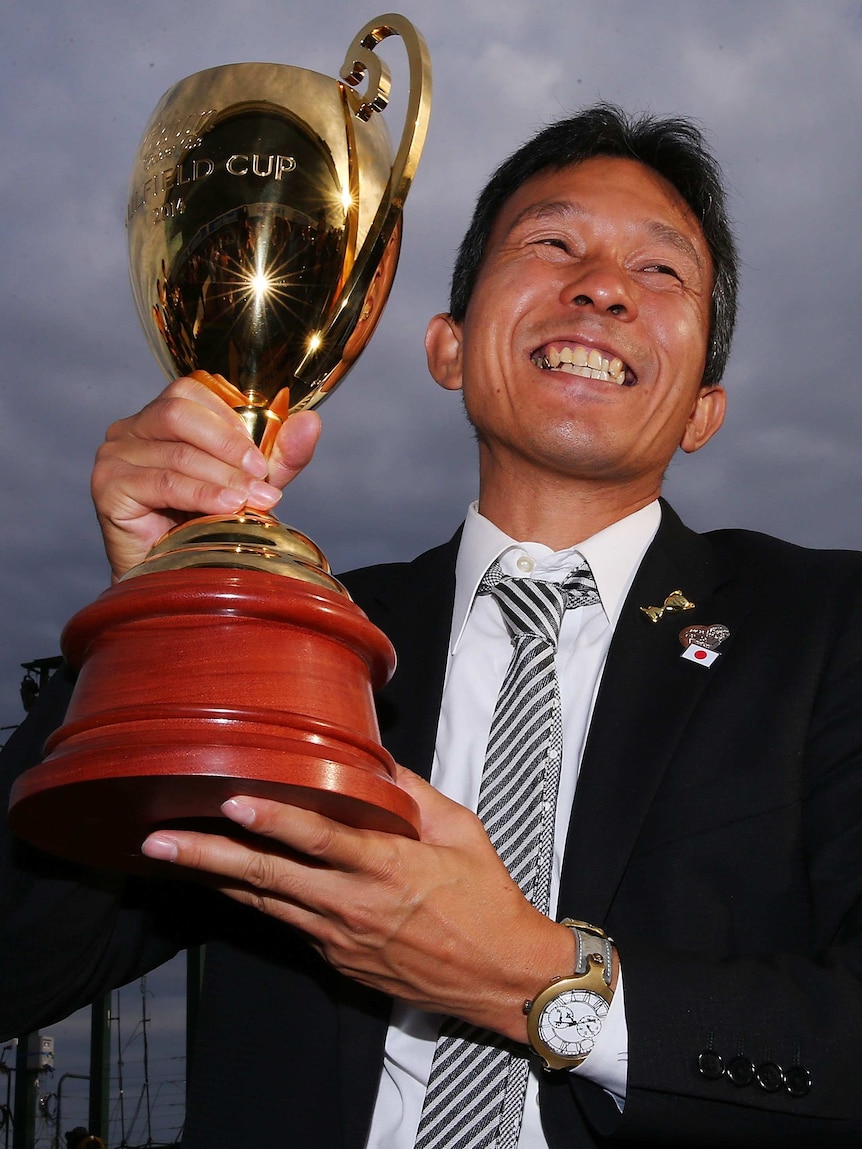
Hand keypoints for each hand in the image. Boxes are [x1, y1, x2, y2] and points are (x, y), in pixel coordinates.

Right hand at [91, 371, 320, 581]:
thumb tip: (311, 422)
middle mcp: (131, 429)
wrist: (169, 576)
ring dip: (222, 477)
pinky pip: (162, 482)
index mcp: (160, 417)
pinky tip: (225, 508)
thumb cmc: (203, 525)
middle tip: (261, 476)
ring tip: (252, 500)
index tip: (262, 456)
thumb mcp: (250, 483)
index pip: (193, 391)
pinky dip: (200, 494)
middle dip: (229, 445)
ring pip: (176, 451)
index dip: (232, 419)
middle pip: (180, 412)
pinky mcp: (108, 487)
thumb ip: (279, 454)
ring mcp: (114, 455)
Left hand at [141, 769, 572, 1040]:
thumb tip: (378, 760)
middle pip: (269, 876)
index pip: (322, 839)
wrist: (498, 975)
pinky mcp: (335, 958)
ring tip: (169, 855)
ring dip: (215, 877)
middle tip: (160, 840)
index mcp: (389, 868)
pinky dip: (251, 899)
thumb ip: (416, 793)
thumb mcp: (462, 831)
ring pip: (265, 902)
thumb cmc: (485, 899)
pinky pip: (284, 922)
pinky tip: (223, 880)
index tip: (235, 802)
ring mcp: (339, 937)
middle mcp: (354, 905)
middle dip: (210, 856)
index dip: (276, 820)